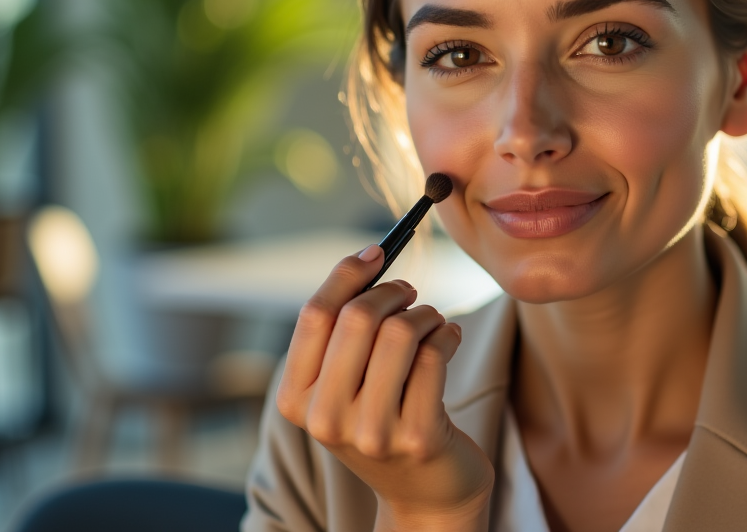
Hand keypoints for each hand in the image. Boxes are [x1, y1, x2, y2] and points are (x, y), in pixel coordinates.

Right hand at [276, 245, 493, 530]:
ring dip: (424, 314)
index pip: (314, 315)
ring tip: (432, 321)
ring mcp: (371, 433)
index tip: (376, 252)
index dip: (347, 273)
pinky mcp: (418, 437)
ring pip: (400, 333)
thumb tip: (368, 257)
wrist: (427, 493)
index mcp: (296, 400)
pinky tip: (450, 340)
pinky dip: (448, 334)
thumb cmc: (385, 418)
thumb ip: (343, 331)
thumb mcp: (346, 383)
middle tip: (409, 291)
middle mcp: (326, 420)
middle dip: (392, 291)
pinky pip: (435, 355)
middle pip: (357, 318)